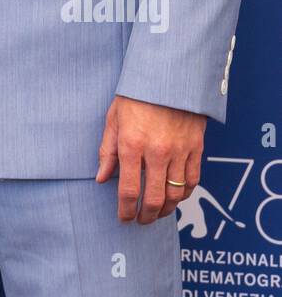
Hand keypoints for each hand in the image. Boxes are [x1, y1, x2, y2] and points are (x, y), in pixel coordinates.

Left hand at [96, 95, 205, 222]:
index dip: (125, 210)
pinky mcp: (196, 148)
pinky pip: (193, 180)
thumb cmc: (137, 95)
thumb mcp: (114, 118)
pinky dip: (184, 194)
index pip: (128, 190)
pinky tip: (176, 197)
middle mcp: (157, 151)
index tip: (124, 218)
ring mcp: (179, 151)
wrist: (169, 76)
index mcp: (132, 144)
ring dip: (166, 210)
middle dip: (146, 216)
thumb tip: (101, 178)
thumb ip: (107, 151)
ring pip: (175, 194)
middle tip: (141, 220)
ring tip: (157, 213)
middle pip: (154, 198)